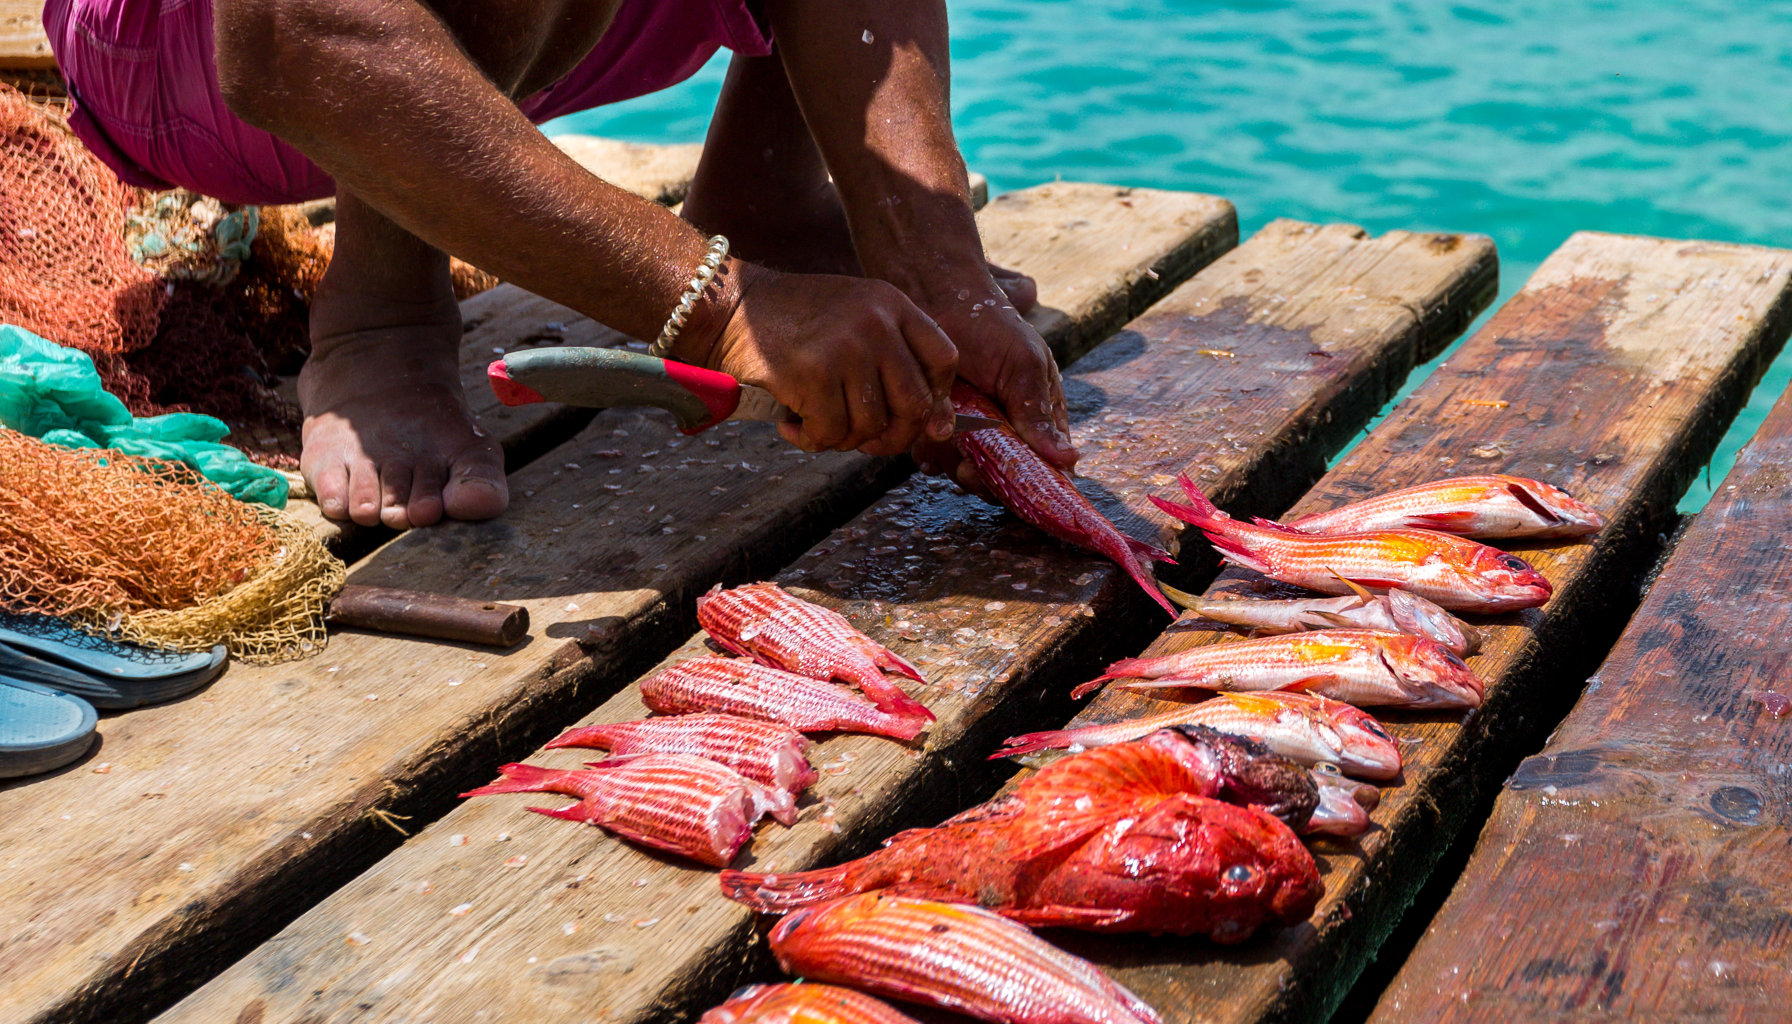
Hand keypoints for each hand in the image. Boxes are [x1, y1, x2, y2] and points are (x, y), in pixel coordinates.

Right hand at [692, 262, 959, 455]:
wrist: (728, 306)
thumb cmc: (792, 322)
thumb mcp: (854, 317)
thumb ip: (895, 360)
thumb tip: (941, 427)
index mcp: (892, 303)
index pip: (944, 361)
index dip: (935, 398)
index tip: (910, 416)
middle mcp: (877, 322)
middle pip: (916, 404)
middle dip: (892, 437)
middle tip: (863, 440)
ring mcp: (847, 346)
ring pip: (871, 426)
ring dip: (843, 439)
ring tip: (816, 424)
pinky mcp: (814, 372)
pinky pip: (831, 432)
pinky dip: (811, 440)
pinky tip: (791, 424)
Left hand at [908, 264, 1078, 491]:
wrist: (936, 302)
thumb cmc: (991, 326)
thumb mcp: (1024, 364)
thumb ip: (1038, 412)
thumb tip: (1069, 459)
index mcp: (1040, 416)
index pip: (1049, 466)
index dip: (1040, 483)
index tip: (1024, 487)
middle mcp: (1008, 432)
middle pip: (1007, 479)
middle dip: (990, 480)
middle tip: (973, 468)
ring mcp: (973, 434)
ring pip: (971, 474)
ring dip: (959, 468)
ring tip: (949, 443)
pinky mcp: (939, 431)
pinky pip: (937, 460)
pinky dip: (932, 456)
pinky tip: (929, 437)